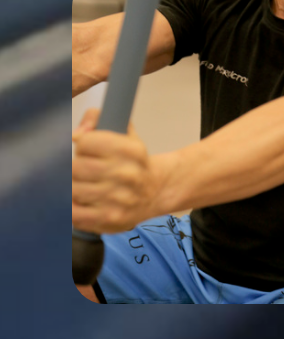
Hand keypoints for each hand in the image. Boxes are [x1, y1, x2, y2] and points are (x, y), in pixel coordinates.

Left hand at [71, 109, 165, 233]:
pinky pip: (74, 213)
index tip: (90, 151)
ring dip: (74, 187)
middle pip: (76, 167)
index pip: (85, 142)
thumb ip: (98, 119)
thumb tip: (76, 133)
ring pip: (72, 189)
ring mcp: (118, 199)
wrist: (156, 192)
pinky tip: (81, 202)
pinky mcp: (109, 219)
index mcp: (131, 150)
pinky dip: (72, 207)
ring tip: (86, 186)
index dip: (83, 146)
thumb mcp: (125, 134)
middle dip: (77, 168)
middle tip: (86, 171)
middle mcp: (127, 174)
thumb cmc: (132, 162)